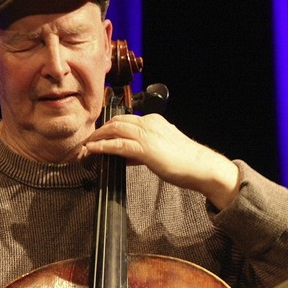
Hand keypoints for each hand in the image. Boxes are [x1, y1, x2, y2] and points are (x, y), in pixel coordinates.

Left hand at [84, 114, 238, 209]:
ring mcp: (146, 135)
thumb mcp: (160, 150)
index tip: (100, 136)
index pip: (126, 120)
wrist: (200, 166)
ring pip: (115, 130)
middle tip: (89, 139)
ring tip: (87, 144)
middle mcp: (148, 124)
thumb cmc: (184, 161)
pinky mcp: (145, 149)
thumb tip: (126, 156)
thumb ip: (142, 150)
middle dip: (100, 130)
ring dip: (98, 137)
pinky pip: (118, 145)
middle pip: (117, 121)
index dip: (110, 128)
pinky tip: (93, 150)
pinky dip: (103, 146)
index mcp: (153, 121)